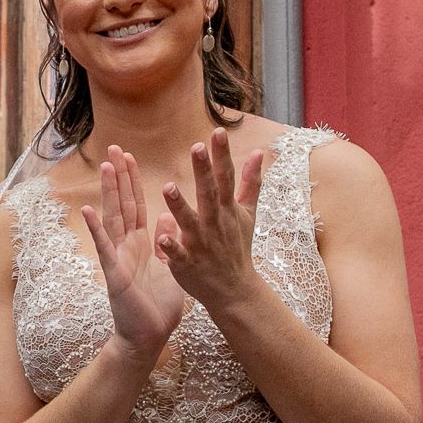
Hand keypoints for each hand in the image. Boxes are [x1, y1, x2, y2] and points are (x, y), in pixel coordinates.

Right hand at [80, 146, 185, 357]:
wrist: (151, 337)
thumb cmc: (159, 307)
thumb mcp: (169, 267)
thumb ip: (165, 242)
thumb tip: (167, 218)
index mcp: (140, 244)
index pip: (135, 205)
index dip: (132, 181)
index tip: (128, 157)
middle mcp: (126, 246)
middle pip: (121, 204)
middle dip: (118, 177)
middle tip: (114, 149)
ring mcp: (117, 257)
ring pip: (112, 218)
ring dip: (108, 193)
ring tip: (104, 167)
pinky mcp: (114, 273)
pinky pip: (104, 247)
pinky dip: (96, 229)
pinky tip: (87, 210)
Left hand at [157, 129, 266, 312]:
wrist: (236, 290)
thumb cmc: (238, 246)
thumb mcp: (248, 213)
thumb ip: (251, 182)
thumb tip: (259, 152)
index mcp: (227, 209)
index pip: (225, 177)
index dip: (222, 155)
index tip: (218, 132)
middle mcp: (215, 223)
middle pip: (209, 194)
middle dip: (203, 171)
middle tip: (197, 147)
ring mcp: (201, 243)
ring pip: (189, 221)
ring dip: (179, 205)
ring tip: (168, 187)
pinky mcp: (188, 263)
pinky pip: (178, 254)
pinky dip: (171, 247)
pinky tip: (162, 237)